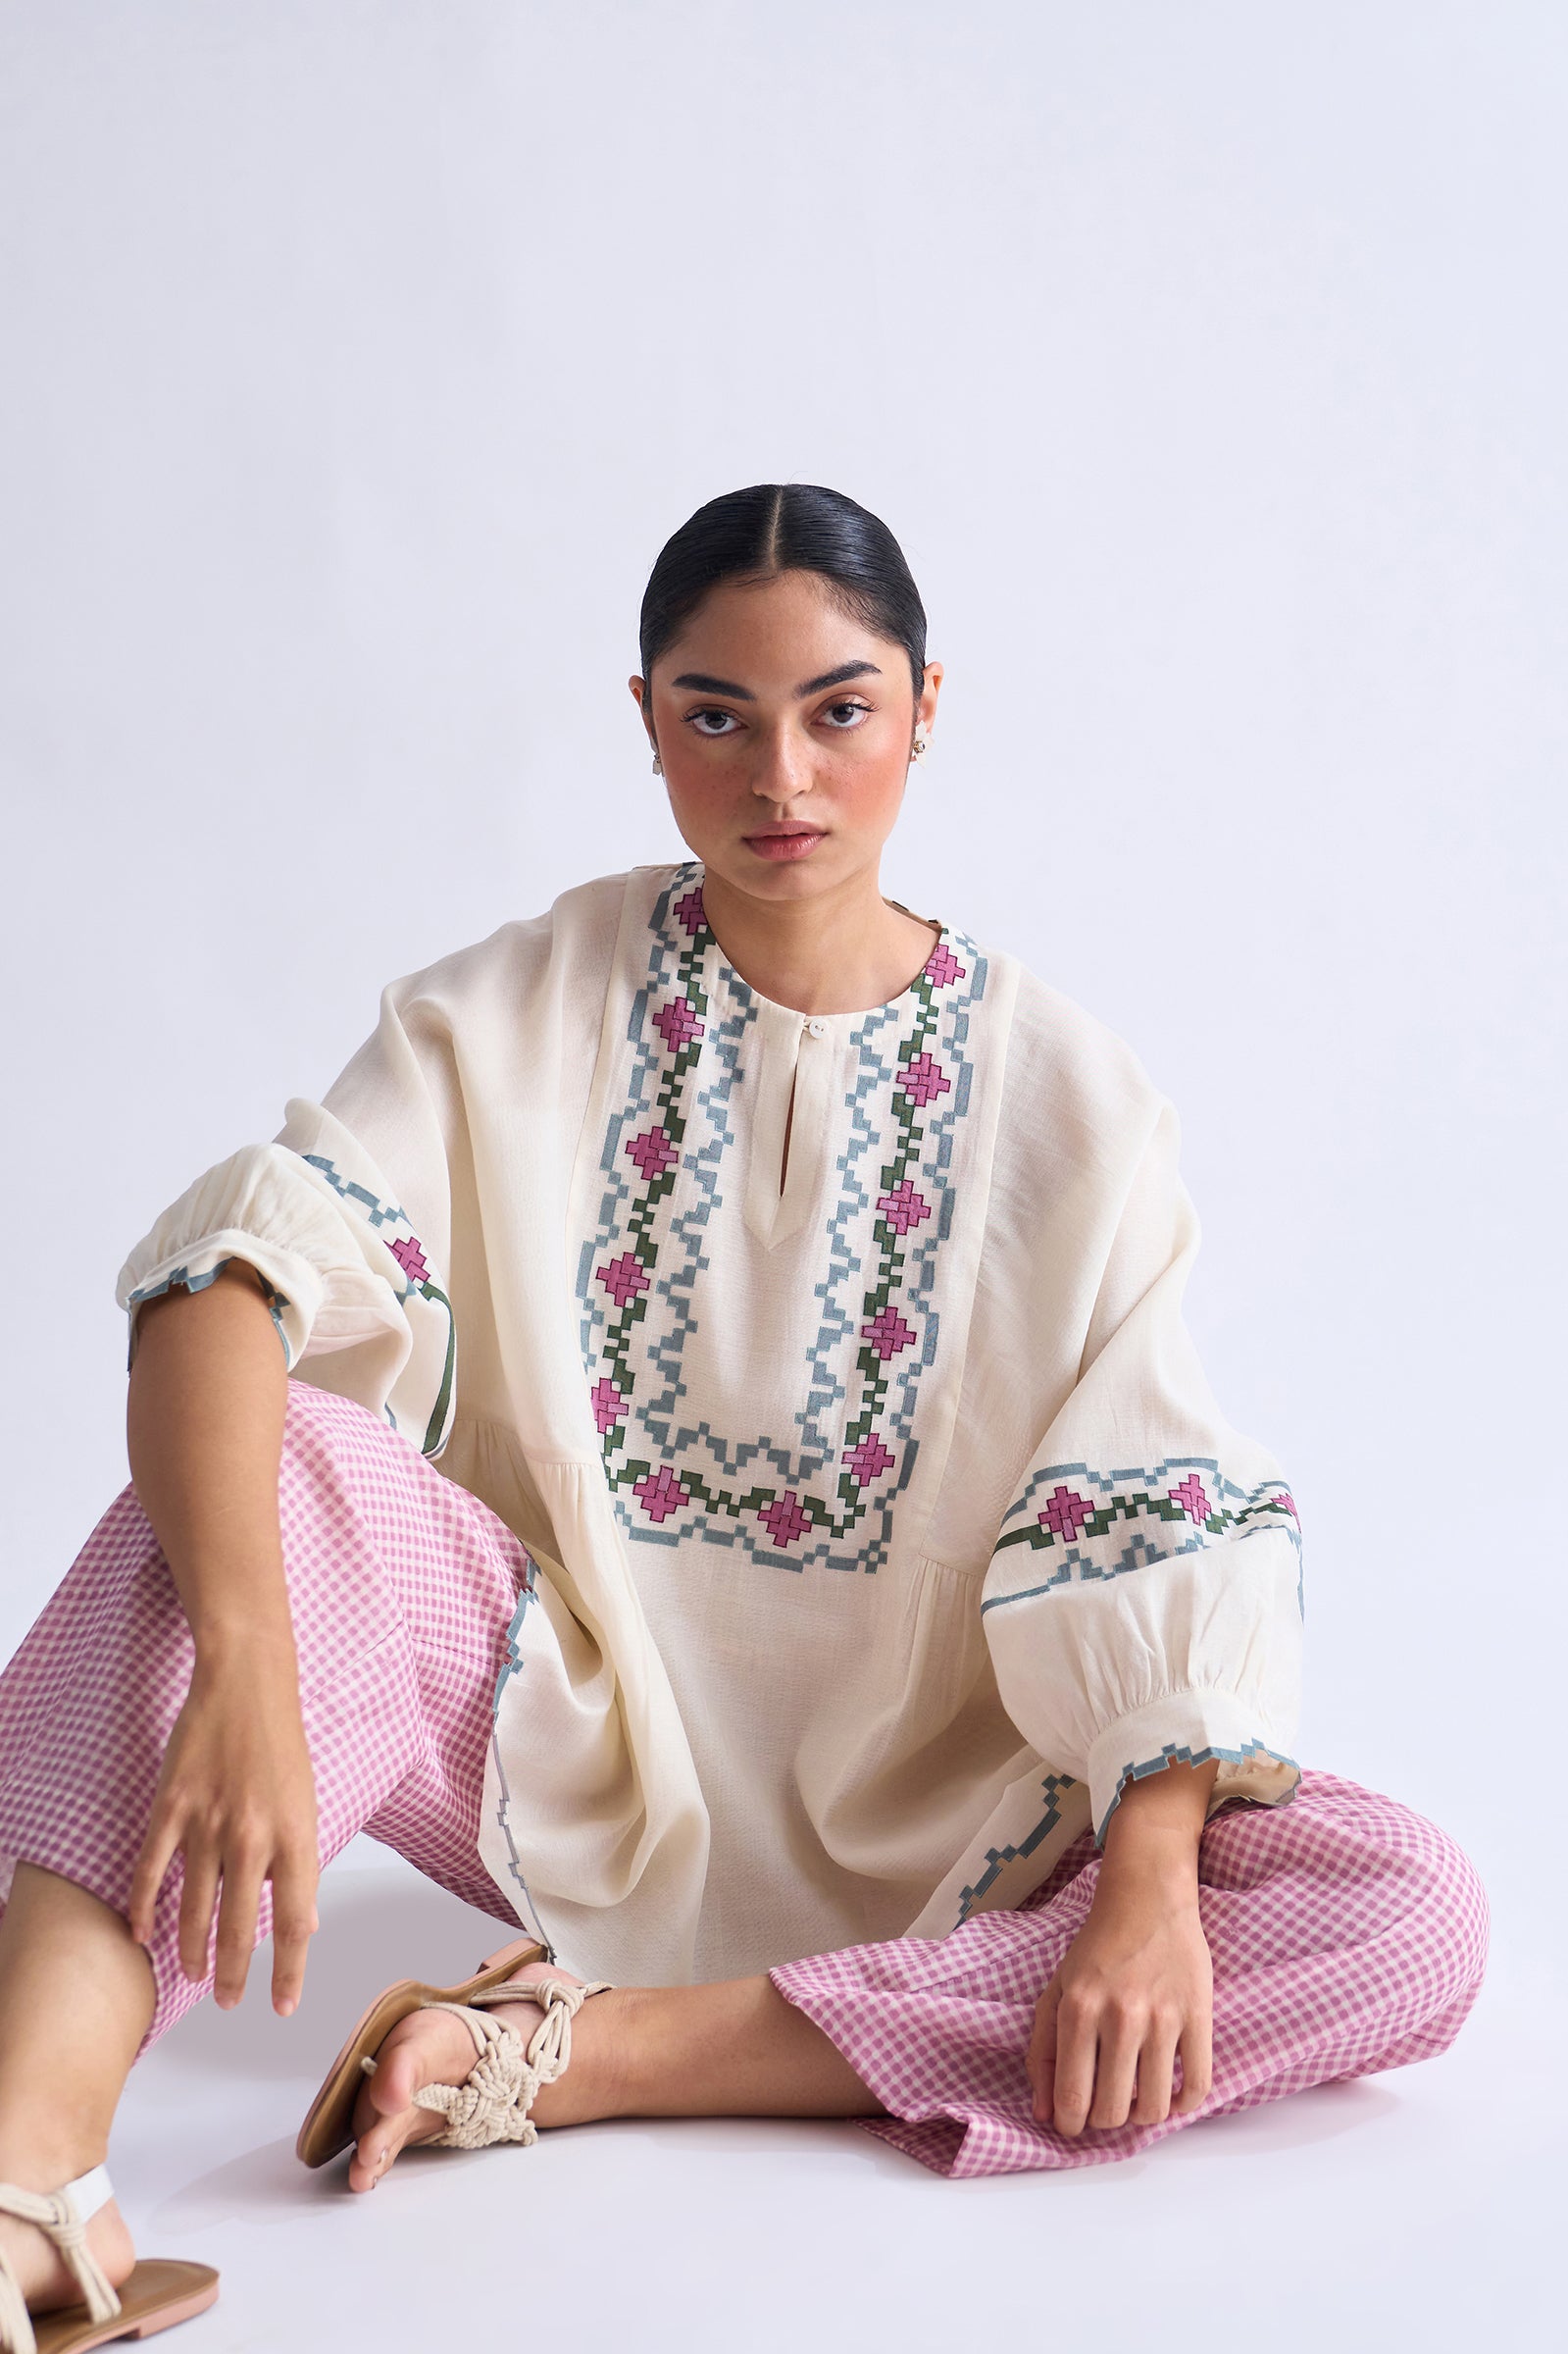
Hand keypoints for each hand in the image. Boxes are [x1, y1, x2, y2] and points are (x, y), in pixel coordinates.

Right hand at [127, 1651, 320, 2013]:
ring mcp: (208, 1822)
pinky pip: (154, 1870)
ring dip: (194, 1949)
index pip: (295, 1921)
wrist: (247, 1683)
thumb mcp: (307, 1803)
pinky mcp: (172, 1807)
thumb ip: (300, 1862)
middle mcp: (253, 1836)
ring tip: (195, 1974)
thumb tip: (306, 1921)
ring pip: (196, 1906)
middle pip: (241, 1926)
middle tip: (230, 2001)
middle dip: (236, 1974)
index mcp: (296, 1835)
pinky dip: (147, 1908)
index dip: (289, 1970)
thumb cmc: (281, 1744)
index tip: (282, 2004)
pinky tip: (144, 1935)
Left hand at [1027, 1864, 1213, 2133]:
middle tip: (1105, 2105)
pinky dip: (1182, 2106)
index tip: (1073, 2123)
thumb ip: (1042, 2052)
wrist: (1147, 1899)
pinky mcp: (1198, 2015)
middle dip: (1104, 2120)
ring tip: (1135, 2098)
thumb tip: (1043, 2113)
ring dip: (1141, 2116)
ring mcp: (1163, 2018)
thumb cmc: (1097, 1948)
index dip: (1070, 2125)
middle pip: (1111, 2112)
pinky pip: (1196, 2087)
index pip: (1072, 2099)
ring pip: (1152, 2108)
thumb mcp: (1056, 1991)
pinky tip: (1169, 2096)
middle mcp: (1119, 2017)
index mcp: (1077, 2010)